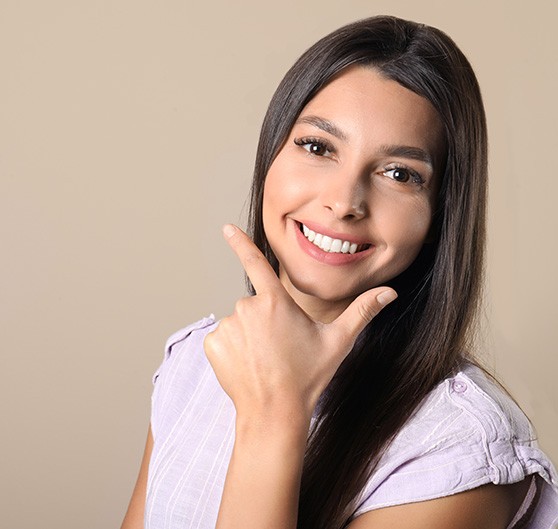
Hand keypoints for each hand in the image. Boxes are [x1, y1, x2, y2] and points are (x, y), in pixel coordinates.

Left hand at [204, 224, 396, 422]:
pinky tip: (248, 366)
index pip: (255, 262)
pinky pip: (223, 338)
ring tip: (265, 360)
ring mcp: (227, 326)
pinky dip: (233, 349)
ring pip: (239, 322)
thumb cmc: (308, 376)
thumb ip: (362, 312)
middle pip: (256, 305)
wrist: (274, 413)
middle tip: (280, 347)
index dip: (240, 242)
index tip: (226, 227)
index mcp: (275, 302)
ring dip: (250, 336)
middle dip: (266, 320)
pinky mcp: (213, 345)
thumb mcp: (338, 341)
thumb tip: (390, 292)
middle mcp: (247, 308)